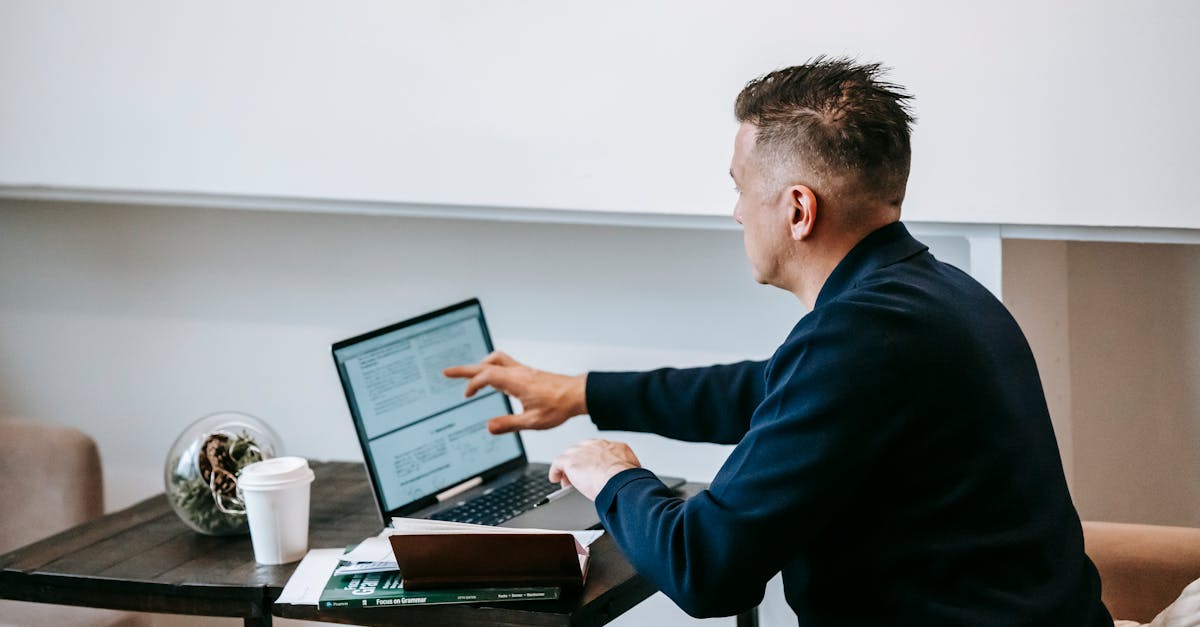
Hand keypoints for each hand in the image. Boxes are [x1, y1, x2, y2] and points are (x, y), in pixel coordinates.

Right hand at [442, 351, 587, 433]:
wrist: (578, 395)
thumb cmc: (558, 407)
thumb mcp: (532, 422)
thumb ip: (509, 424)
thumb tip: (488, 427)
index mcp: (516, 382)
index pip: (486, 376)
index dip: (472, 384)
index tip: (466, 396)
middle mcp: (517, 372)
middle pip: (485, 364)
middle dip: (465, 370)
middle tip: (447, 372)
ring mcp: (523, 371)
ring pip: (496, 360)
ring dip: (481, 366)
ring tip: (472, 377)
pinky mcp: (528, 373)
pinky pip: (505, 364)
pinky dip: (493, 369)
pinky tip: (494, 380)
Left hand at [548, 439, 640, 500]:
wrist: (618, 480)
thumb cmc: (626, 479)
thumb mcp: (631, 468)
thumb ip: (626, 468)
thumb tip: (630, 474)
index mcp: (611, 446)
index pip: (596, 450)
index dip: (591, 460)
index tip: (591, 469)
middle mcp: (595, 445)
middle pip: (581, 451)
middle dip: (579, 463)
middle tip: (578, 476)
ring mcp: (581, 451)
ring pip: (569, 456)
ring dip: (567, 468)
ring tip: (567, 480)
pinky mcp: (570, 461)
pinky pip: (557, 463)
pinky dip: (555, 471)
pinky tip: (555, 479)